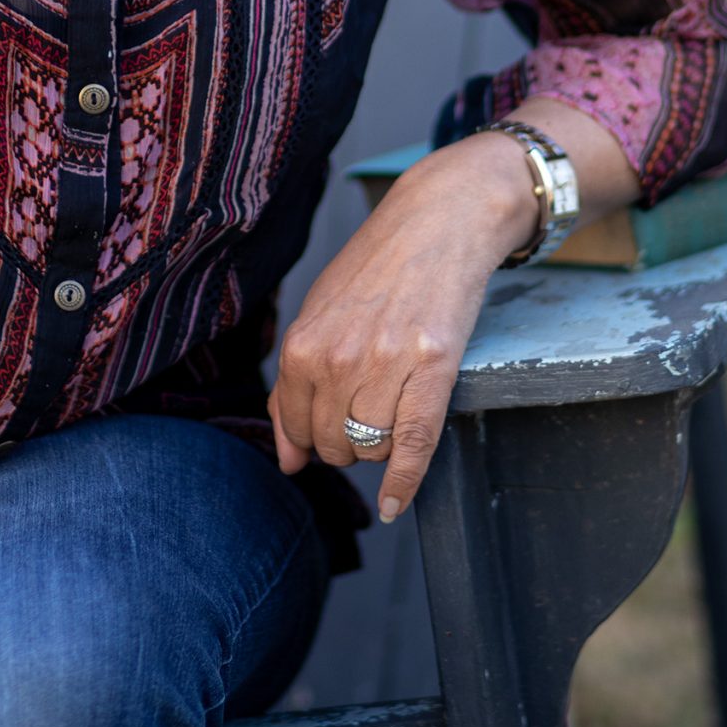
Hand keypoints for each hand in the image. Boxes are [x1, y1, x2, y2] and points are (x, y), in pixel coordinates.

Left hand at [270, 133, 535, 522]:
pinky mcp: (433, 367)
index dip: (311, 435)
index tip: (329, 423)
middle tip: (366, 408)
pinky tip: (395, 503)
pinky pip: (412, 447)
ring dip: (379, 446)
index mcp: (302, 344)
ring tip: (392, 406)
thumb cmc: (377, 269)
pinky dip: (403, 484)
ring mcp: (385, 364)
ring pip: (371, 449)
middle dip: (346, 442)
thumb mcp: (319, 315)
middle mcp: (338, 358)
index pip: (295, 426)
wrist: (438, 223)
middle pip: (333, 445)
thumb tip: (287, 461)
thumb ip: (294, 387)